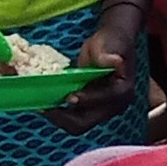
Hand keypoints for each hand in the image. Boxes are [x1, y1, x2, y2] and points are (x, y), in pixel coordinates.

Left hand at [43, 10, 142, 132]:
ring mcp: (100, 109)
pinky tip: (47, 104)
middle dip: (65, 117)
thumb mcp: (112, 41)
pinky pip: (72, 117)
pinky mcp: (88, 108)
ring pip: (77, 124)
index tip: (69, 97)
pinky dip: (60, 114)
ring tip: (43, 107)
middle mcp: (113, 105)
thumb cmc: (112, 41)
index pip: (105, 101)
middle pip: (87, 121)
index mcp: (123, 90)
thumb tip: (115, 60)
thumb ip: (110, 53)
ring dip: (59, 117)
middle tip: (46, 108)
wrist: (110, 44)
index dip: (87, 100)